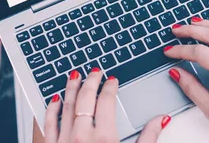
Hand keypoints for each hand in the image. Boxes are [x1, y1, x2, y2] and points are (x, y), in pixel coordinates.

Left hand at [44, 68, 169, 142]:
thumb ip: (148, 138)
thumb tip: (160, 120)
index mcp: (105, 138)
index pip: (107, 101)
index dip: (110, 87)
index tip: (112, 80)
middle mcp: (82, 136)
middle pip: (85, 98)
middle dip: (90, 81)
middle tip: (95, 72)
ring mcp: (63, 141)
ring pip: (66, 105)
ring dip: (71, 88)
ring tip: (75, 77)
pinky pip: (48, 121)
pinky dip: (52, 108)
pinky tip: (55, 99)